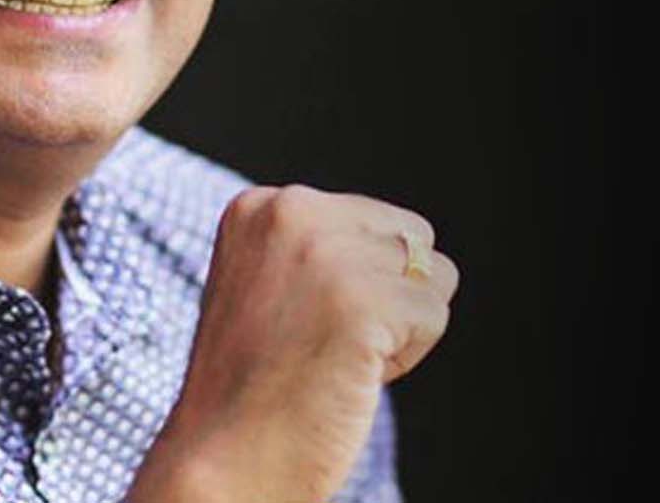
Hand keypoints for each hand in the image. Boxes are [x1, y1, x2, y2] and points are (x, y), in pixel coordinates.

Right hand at [128, 185, 458, 502]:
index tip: (299, 319)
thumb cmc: (254, 385)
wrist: (224, 455)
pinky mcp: (361, 300)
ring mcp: (326, 253)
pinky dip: (406, 358)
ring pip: (433, 276)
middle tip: (323, 341)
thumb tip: (416, 246)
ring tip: (336, 356)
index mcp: (262, 204)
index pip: (375, 219)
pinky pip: (435, 317)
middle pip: (412, 238)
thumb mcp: (269, 281)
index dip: (358, 281)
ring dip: (400, 326)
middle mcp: (291, 211)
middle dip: (387, 296)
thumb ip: (322, 245)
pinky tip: (350, 375)